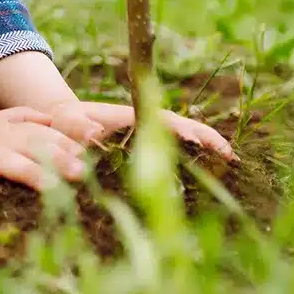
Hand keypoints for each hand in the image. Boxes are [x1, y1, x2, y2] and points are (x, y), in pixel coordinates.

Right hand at [0, 106, 87, 207]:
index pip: (45, 133)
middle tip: (82, 174)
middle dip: (58, 159)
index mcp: (8, 129)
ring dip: (28, 172)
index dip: (69, 142)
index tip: (96, 152)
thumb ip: (26, 118)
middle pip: (32, 146)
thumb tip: (59, 120)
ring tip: (50, 187)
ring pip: (4, 161)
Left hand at [40, 100, 235, 159]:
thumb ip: (78, 127)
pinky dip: (192, 160)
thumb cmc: (64, 121)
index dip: (189, 131)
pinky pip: (172, 152)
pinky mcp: (144, 148)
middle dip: (208, 140)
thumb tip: (93, 136)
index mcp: (133, 116)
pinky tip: (207, 177)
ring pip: (182, 140)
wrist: (60, 120)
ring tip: (232, 167)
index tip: (208, 143)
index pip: (167, 121)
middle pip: (184, 129)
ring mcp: (147, 135)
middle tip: (233, 159)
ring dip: (206, 150)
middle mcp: (145, 124)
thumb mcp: (67, 122)